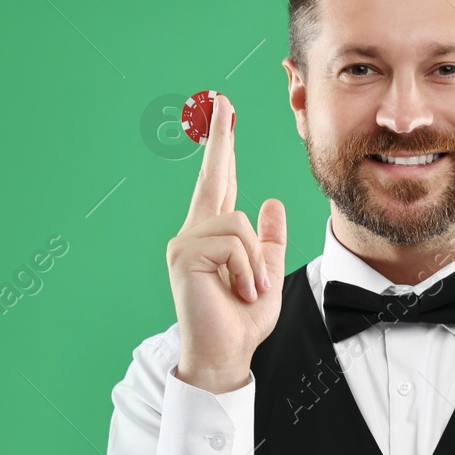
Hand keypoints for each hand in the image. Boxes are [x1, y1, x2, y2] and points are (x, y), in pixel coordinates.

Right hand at [166, 92, 287, 394]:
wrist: (226, 355)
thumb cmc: (242, 321)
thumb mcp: (266, 274)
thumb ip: (269, 241)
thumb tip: (271, 202)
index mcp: (215, 236)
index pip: (221, 184)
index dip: (223, 149)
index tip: (224, 114)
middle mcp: (195, 232)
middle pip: (213, 177)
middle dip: (219, 139)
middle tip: (223, 99)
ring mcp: (186, 242)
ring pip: (238, 223)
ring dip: (255, 262)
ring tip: (250, 290)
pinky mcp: (184, 255)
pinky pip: (232, 242)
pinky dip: (246, 270)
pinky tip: (239, 291)